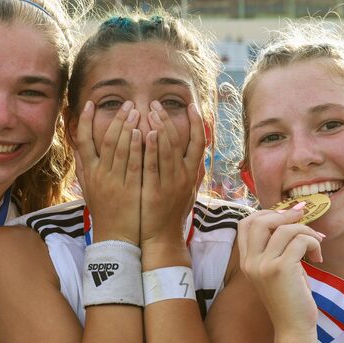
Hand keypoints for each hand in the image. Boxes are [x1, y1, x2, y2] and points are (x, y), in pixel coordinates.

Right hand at [75, 100, 142, 244]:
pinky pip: (133, 164)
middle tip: (127, 104)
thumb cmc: (104, 212)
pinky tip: (143, 133)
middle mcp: (99, 174)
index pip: (83, 141)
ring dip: (128, 128)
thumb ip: (83, 167)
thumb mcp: (88, 189)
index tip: (90, 103)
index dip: (86, 121)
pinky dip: (137, 147)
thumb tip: (77, 148)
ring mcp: (114, 181)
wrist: (115, 236)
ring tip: (136, 111)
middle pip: (105, 140)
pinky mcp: (129, 189)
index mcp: (89, 172)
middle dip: (116, 119)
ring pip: (119, 149)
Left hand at [140, 102, 205, 266]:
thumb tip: (194, 155)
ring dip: (158, 127)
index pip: (199, 142)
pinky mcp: (155, 191)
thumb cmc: (172, 213)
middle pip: (180, 141)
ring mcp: (170, 184)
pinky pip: (152, 166)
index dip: (197, 123)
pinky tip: (145, 133)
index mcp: (192, 174)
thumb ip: (190, 172)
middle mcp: (184, 176)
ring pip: (166, 149)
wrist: (162, 238)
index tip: (191, 105)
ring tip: (149, 110)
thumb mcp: (186, 191)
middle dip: (168, 119)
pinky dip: (150, 148)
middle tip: (156, 103)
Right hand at [237, 206, 323, 333]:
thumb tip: (292, 214)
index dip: (266, 213)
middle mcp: (250, 262)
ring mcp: (263, 266)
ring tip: (316, 244)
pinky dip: (313, 243)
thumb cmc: (290, 298)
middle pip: (259, 221)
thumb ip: (277, 246)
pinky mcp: (280, 269)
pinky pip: (300, 241)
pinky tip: (318, 258)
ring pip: (285, 229)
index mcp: (247, 262)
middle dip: (284, 214)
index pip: (245, 224)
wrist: (294, 327)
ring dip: (306, 231)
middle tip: (303, 217)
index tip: (288, 216)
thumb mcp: (277, 269)